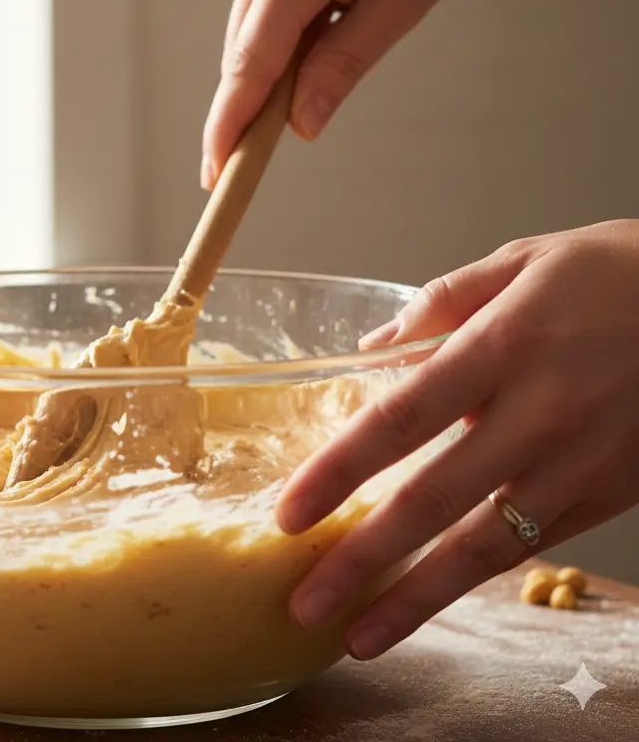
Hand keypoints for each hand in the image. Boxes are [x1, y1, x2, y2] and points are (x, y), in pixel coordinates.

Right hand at [201, 0, 599, 188]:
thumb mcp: (403, 2)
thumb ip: (343, 64)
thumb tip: (300, 124)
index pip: (249, 66)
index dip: (228, 126)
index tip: (213, 176)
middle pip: (240, 58)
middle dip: (242, 114)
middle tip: (244, 170)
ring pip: (247, 38)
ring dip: (264, 80)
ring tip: (297, 105)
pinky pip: (259, 13)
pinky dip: (273, 48)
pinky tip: (305, 54)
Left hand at [275, 220, 638, 659]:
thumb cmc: (614, 273)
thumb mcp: (521, 260)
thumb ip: (442, 301)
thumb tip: (374, 347)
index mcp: (503, 346)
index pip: (400, 418)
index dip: (339, 471)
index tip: (289, 513)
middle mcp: (538, 413)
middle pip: (434, 500)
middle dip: (363, 561)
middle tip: (305, 604)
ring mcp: (579, 463)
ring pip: (486, 546)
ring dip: (416, 598)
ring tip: (358, 636)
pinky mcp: (611, 493)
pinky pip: (533, 544)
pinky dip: (477, 576)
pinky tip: (431, 598)